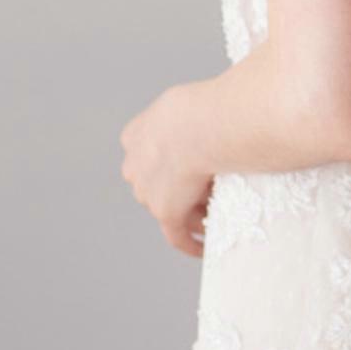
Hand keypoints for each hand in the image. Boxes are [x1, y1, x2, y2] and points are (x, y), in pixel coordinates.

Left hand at [119, 83, 214, 257]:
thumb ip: (188, 114)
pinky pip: (177, 234)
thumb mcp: (187, 102)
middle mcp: (135, 164)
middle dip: (177, 190)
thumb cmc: (206, 106)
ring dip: (189, 213)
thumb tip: (216, 110)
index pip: (146, 155)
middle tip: (206, 191)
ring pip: (168, 208)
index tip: (188, 166)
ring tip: (215, 213)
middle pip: (154, 184)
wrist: (203, 125)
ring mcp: (148, 191)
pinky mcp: (166, 212)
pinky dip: (189, 243)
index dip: (168, 163)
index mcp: (135, 134)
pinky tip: (203, 247)